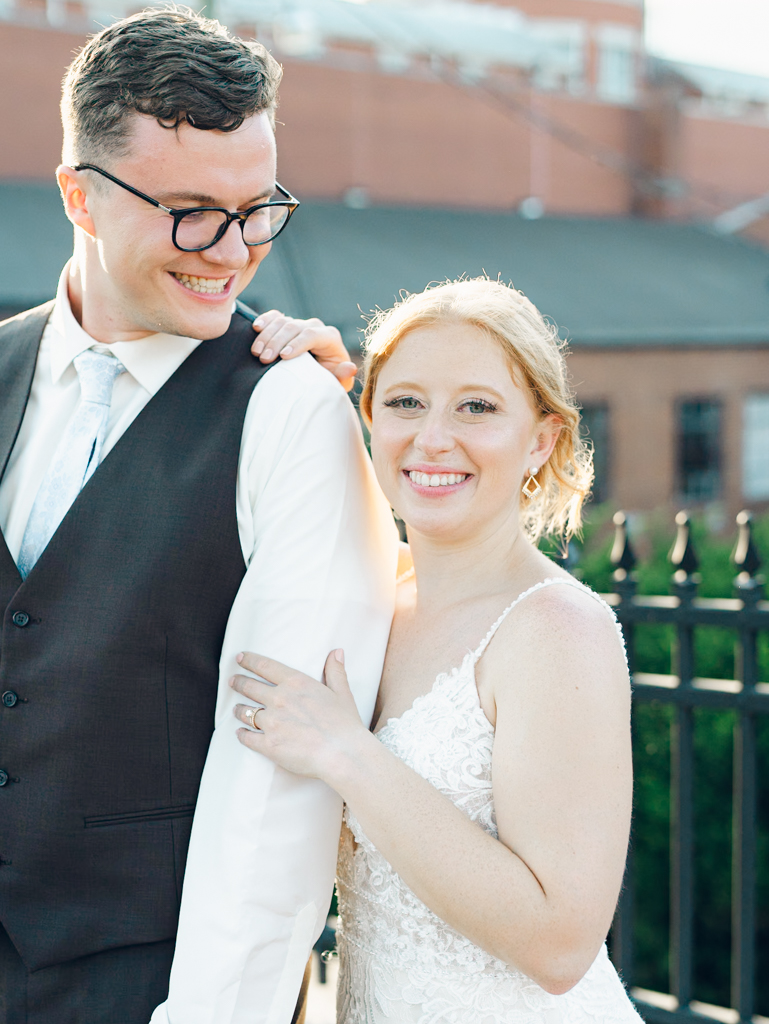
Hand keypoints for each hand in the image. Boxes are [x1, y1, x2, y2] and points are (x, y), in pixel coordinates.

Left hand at [231, 649, 369, 781]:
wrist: (342, 754)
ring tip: (236, 709)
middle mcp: (279, 699)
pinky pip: (248, 738)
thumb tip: (336, 651)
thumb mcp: (342, 693)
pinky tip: (240, 733)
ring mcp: (272, 722)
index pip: (265, 667)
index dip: (250, 661)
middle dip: (238, 683)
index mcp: (296, 683)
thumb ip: (335, 671)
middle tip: (232, 681)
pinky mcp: (269, 745)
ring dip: (239, 710)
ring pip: (246, 713)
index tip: (240, 658)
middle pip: (250, 687)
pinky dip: (242, 735)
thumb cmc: (344, 724)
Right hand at [251, 310, 356, 390]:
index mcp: (330, 337)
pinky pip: (275, 317)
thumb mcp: (337, 382)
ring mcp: (300, 324)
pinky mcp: (288, 324)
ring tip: (256, 352)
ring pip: (282, 322)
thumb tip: (350, 368)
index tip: (283, 356)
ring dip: (267, 336)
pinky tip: (256, 328)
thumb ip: (342, 376)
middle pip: (294, 327)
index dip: (297, 343)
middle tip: (264, 359)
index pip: (312, 334)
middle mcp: (315, 327)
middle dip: (277, 342)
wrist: (319, 375)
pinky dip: (265, 320)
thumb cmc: (328, 380)